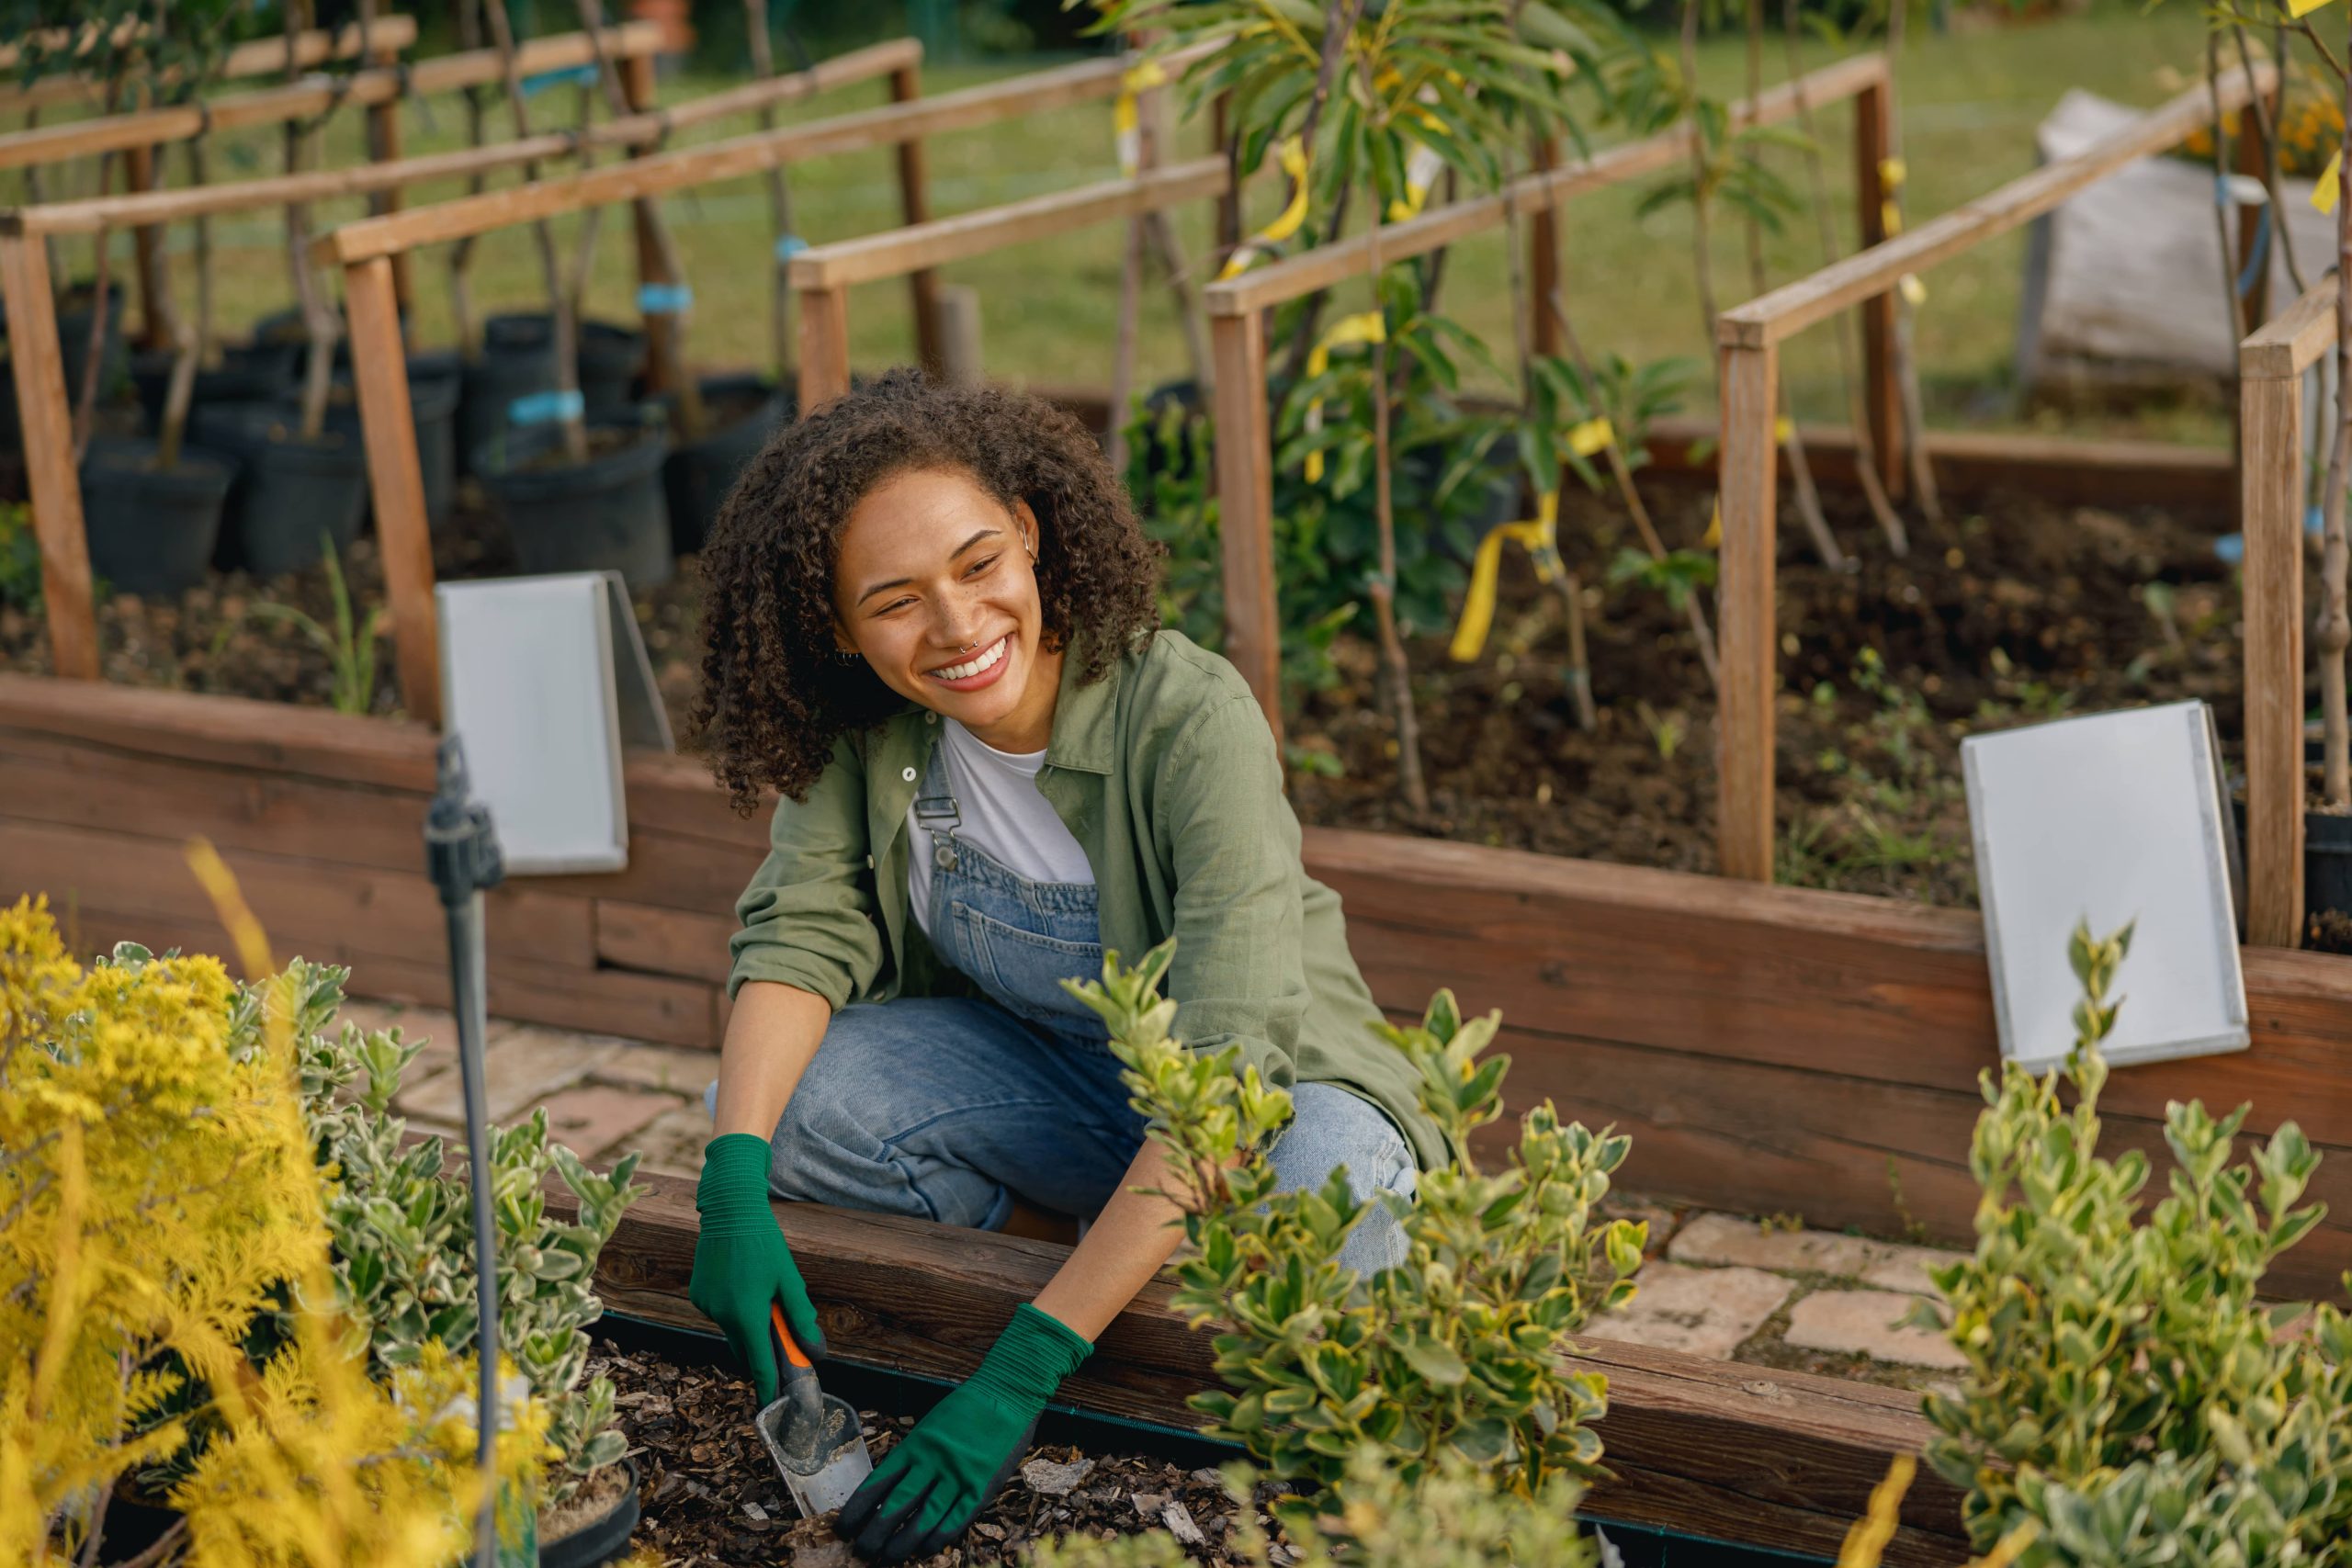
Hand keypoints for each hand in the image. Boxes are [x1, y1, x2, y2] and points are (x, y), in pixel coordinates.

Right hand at [689, 1132, 824, 1406]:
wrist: (729, 1209)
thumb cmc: (764, 1242)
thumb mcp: (789, 1279)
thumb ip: (799, 1317)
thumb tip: (813, 1351)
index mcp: (747, 1314)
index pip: (759, 1364)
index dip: (768, 1387)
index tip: (772, 1406)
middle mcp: (722, 1315)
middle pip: (745, 1349)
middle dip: (761, 1353)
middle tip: (779, 1346)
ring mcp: (707, 1306)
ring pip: (732, 1330)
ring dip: (748, 1326)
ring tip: (761, 1296)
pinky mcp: (698, 1295)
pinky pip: (720, 1314)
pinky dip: (733, 1311)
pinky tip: (742, 1285)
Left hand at [837, 1303, 1091, 1563]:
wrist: (1008, 1392)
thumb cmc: (968, 1407)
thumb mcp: (931, 1425)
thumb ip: (914, 1455)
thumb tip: (890, 1488)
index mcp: (915, 1444)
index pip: (877, 1483)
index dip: (858, 1509)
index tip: (843, 1527)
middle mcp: (932, 1461)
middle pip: (896, 1506)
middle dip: (875, 1532)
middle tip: (862, 1551)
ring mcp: (957, 1475)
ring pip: (923, 1518)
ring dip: (903, 1542)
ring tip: (888, 1557)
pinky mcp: (982, 1486)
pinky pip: (956, 1519)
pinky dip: (938, 1538)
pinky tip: (925, 1550)